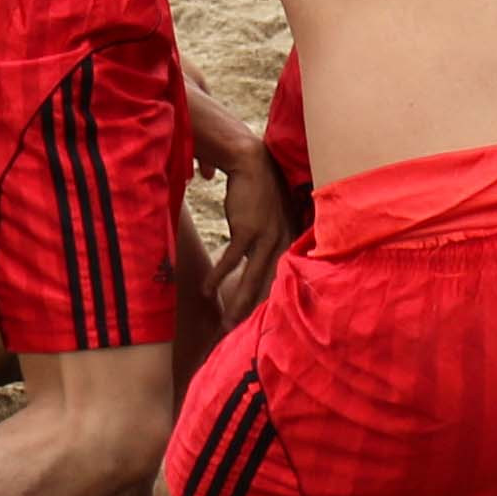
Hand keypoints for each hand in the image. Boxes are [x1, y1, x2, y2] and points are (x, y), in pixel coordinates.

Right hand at [210, 132, 293, 313]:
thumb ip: (267, 235)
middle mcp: (283, 241)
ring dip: (236, 303)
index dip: (270, 304)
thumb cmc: (257, 187)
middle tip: (241, 336)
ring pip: (251, 278)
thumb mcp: (271, 215)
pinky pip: (232, 260)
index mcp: (290, 241)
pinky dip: (218, 276)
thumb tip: (251, 249)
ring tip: (225, 324)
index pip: (282, 280)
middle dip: (254, 313)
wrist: (250, 159)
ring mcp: (267, 236)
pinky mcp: (248, 229)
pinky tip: (206, 291)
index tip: (260, 326)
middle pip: (268, 285)